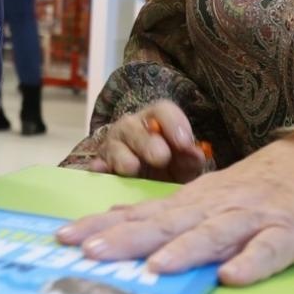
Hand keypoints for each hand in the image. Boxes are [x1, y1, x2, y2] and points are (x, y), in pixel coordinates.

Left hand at [57, 134, 293, 286]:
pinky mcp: (285, 233)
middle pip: (166, 224)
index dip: (103, 226)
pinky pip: (267, 251)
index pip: (139, 214)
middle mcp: (212, 209)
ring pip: (212, 235)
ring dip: (184, 251)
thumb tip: (114, 219)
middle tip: (92, 253)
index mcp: (189, 203)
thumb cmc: (250, 187)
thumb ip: (162, 210)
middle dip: (128, 239)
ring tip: (157, 267)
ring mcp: (249, 219)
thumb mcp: (200, 195)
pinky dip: (250, 263)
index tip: (65, 238)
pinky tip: (231, 277)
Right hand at [82, 100, 206, 182]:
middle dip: (147, 142)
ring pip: (113, 146)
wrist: (148, 181)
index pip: (163, 111)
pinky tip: (103, 173)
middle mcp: (131, 127)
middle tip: (161, 157)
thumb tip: (196, 154)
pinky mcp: (101, 164)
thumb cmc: (171, 168)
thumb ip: (191, 158)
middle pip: (133, 127)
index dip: (174, 124)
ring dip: (123, 157)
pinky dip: (100, 169)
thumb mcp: (185, 164)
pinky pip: (97, 165)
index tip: (185, 143)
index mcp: (156, 119)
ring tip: (133, 168)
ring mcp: (113, 145)